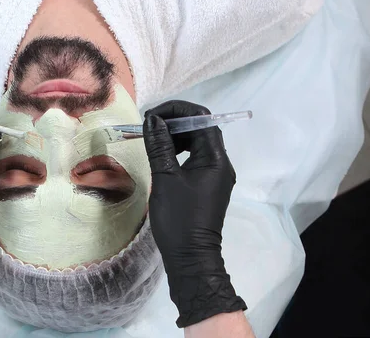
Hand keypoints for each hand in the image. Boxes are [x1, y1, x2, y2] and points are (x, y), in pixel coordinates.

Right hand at [143, 101, 246, 327]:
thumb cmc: (178, 218)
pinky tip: (162, 155)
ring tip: (152, 139)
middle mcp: (221, 163)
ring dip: (175, 135)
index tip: (152, 116)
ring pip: (197, 142)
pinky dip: (178, 150)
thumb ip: (159, 146)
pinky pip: (195, 157)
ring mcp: (215, 174)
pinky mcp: (207, 184)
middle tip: (148, 126)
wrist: (190, 257)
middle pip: (201, 128)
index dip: (177, 111)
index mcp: (216, 159)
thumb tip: (153, 119)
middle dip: (174, 121)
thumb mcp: (165, 178)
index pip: (202, 118)